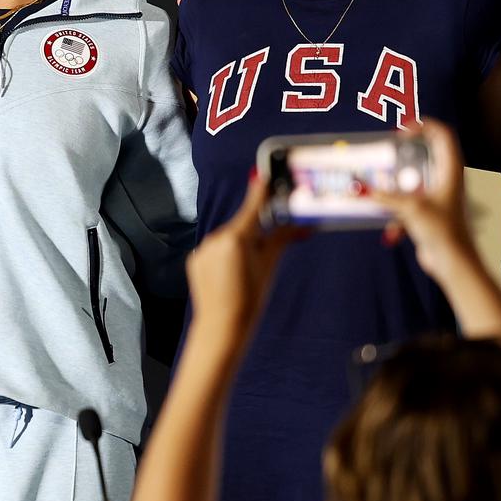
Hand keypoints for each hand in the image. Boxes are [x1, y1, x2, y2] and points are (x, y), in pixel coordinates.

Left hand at [184, 173, 304, 342]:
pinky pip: (215, 251)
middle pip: (243, 226)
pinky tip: (231, 276)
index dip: (261, 190)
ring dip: (240, 246)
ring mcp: (203, 248)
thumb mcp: (270, 266)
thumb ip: (282, 239)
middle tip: (266, 250)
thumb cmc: (251, 298)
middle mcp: (216, 237)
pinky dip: (225, 257)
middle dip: (256, 232)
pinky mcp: (194, 259)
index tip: (265, 174)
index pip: (253, 207)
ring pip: (228, 239)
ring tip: (248, 271)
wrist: (222, 327)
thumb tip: (305, 226)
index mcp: (236, 237)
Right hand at [365, 122, 469, 266]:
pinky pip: (406, 204)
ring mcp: (436, 195)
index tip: (401, 131)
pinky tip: (393, 232)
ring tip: (380, 189)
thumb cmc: (443, 231)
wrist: (452, 262)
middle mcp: (445, 179)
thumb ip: (383, 196)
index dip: (423, 126)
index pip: (442, 134)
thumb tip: (359, 187)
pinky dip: (396, 215)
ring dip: (394, 188)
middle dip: (402, 156)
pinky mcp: (427, 212)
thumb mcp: (409, 208)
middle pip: (424, 155)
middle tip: (385, 153)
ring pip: (412, 181)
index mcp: (450, 170)